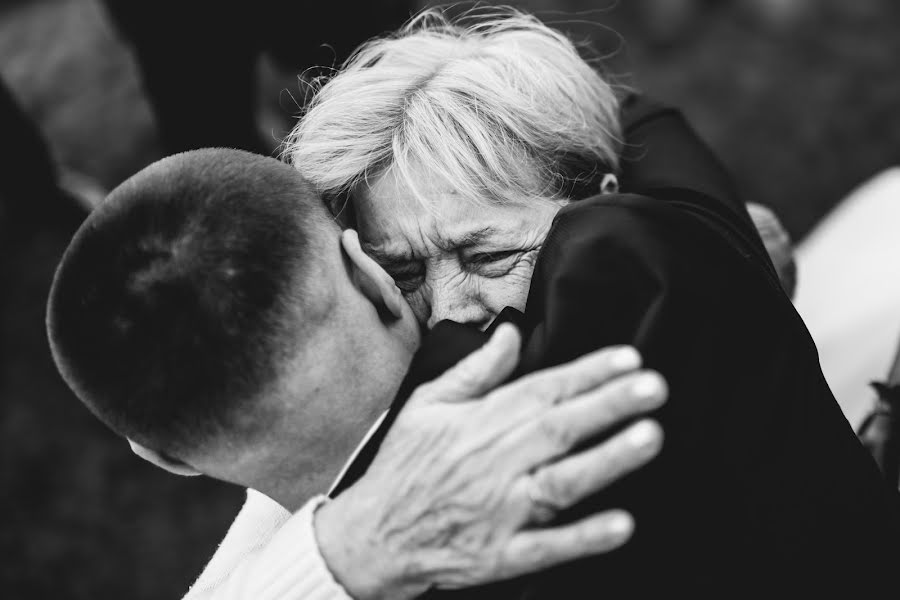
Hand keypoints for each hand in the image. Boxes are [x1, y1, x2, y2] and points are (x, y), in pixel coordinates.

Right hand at [315, 324, 665, 599]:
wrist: (373, 535)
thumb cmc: (405, 465)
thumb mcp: (428, 405)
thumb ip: (476, 370)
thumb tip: (512, 332)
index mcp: (478, 423)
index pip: (542, 390)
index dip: (588, 373)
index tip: (629, 358)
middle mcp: (492, 464)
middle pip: (558, 429)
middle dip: (609, 405)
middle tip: (654, 386)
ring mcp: (499, 511)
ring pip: (560, 483)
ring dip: (607, 460)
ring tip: (649, 437)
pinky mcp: (501, 555)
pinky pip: (547, 546)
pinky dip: (582, 536)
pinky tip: (620, 524)